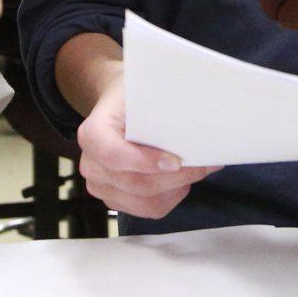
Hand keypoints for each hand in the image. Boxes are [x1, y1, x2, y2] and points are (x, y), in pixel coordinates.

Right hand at [75, 69, 214, 219]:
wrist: (120, 108)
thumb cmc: (134, 97)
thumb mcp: (143, 87)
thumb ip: (162, 101)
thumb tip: (199, 115)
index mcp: (92, 133)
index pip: (113, 154)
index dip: (145, 162)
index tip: (177, 160)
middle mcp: (91, 164)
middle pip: (136, 183)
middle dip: (177, 177)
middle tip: (206, 162)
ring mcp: (101, 186)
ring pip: (147, 201)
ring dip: (178, 188)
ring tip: (198, 168)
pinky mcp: (117, 199)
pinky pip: (150, 209)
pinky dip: (173, 196)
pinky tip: (183, 179)